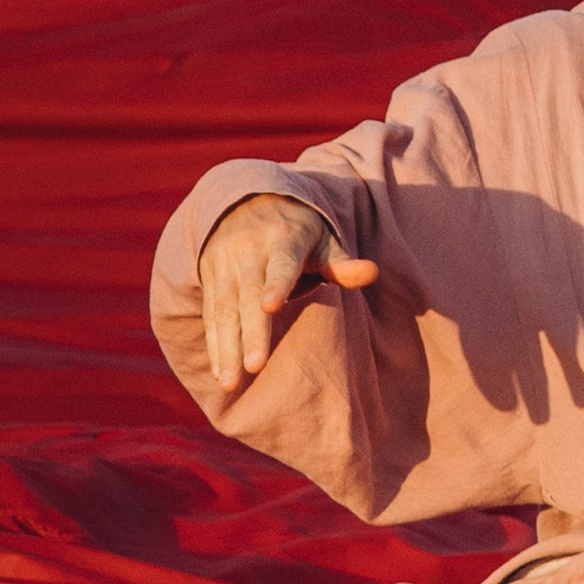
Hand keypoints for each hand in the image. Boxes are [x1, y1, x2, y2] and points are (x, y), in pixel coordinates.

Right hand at [198, 193, 376, 387]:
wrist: (245, 200)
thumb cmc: (297, 230)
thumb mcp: (322, 239)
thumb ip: (342, 263)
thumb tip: (372, 272)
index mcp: (283, 240)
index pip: (281, 266)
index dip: (276, 285)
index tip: (270, 305)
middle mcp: (249, 253)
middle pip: (248, 296)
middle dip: (250, 332)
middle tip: (254, 367)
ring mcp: (226, 266)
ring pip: (224, 310)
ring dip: (225, 348)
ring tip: (230, 383)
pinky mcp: (211, 279)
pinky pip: (210, 315)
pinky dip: (214, 344)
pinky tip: (220, 372)